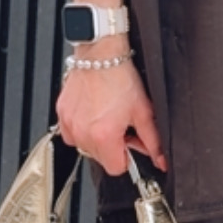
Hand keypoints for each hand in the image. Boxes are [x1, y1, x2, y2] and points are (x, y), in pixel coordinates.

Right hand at [56, 57, 166, 174]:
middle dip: (113, 146)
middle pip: (100, 158)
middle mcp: (83, 133)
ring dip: (97, 138)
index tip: (130, 142)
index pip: (116, 168)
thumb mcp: (143, 111)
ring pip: (85, 147)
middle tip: (121, 125)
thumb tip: (161, 159)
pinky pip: (72, 133)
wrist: (100, 54)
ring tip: (107, 116)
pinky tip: (93, 113)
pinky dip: (82, 128)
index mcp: (105, 135)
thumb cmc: (120, 77)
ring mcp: (70, 124)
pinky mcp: (62, 113)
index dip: (127, 157)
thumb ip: (154, 141)